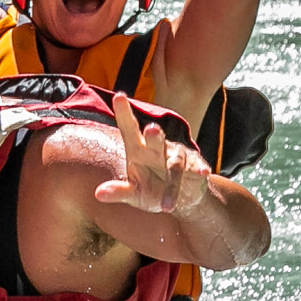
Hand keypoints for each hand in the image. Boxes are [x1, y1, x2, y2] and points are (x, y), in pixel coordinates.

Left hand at [97, 119, 214, 215]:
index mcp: (138, 150)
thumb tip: (98, 194)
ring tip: (167, 204)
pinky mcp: (195, 165)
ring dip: (172, 183)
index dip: (124, 113)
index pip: (129, 129)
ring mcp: (177, 155)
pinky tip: (202, 173)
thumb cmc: (151, 191)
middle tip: (152, 130)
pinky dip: (198, 170)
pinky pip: (196, 167)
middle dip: (155, 135)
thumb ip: (118, 192)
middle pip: (155, 138)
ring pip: (175, 164)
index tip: (119, 96)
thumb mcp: (134, 194)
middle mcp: (157, 148)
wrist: (180, 200)